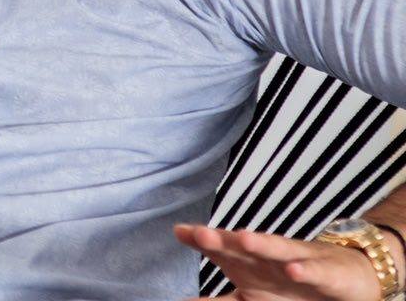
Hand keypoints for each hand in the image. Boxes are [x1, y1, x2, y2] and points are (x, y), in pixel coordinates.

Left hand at [173, 223, 382, 300]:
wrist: (344, 278)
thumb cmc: (288, 285)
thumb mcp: (249, 296)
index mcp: (246, 264)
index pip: (219, 249)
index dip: (200, 239)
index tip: (179, 231)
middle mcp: (267, 259)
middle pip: (241, 246)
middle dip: (222, 240)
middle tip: (201, 235)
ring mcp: (296, 261)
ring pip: (276, 249)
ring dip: (261, 244)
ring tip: (244, 238)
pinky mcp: (325, 272)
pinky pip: (313, 270)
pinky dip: (304, 269)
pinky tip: (293, 269)